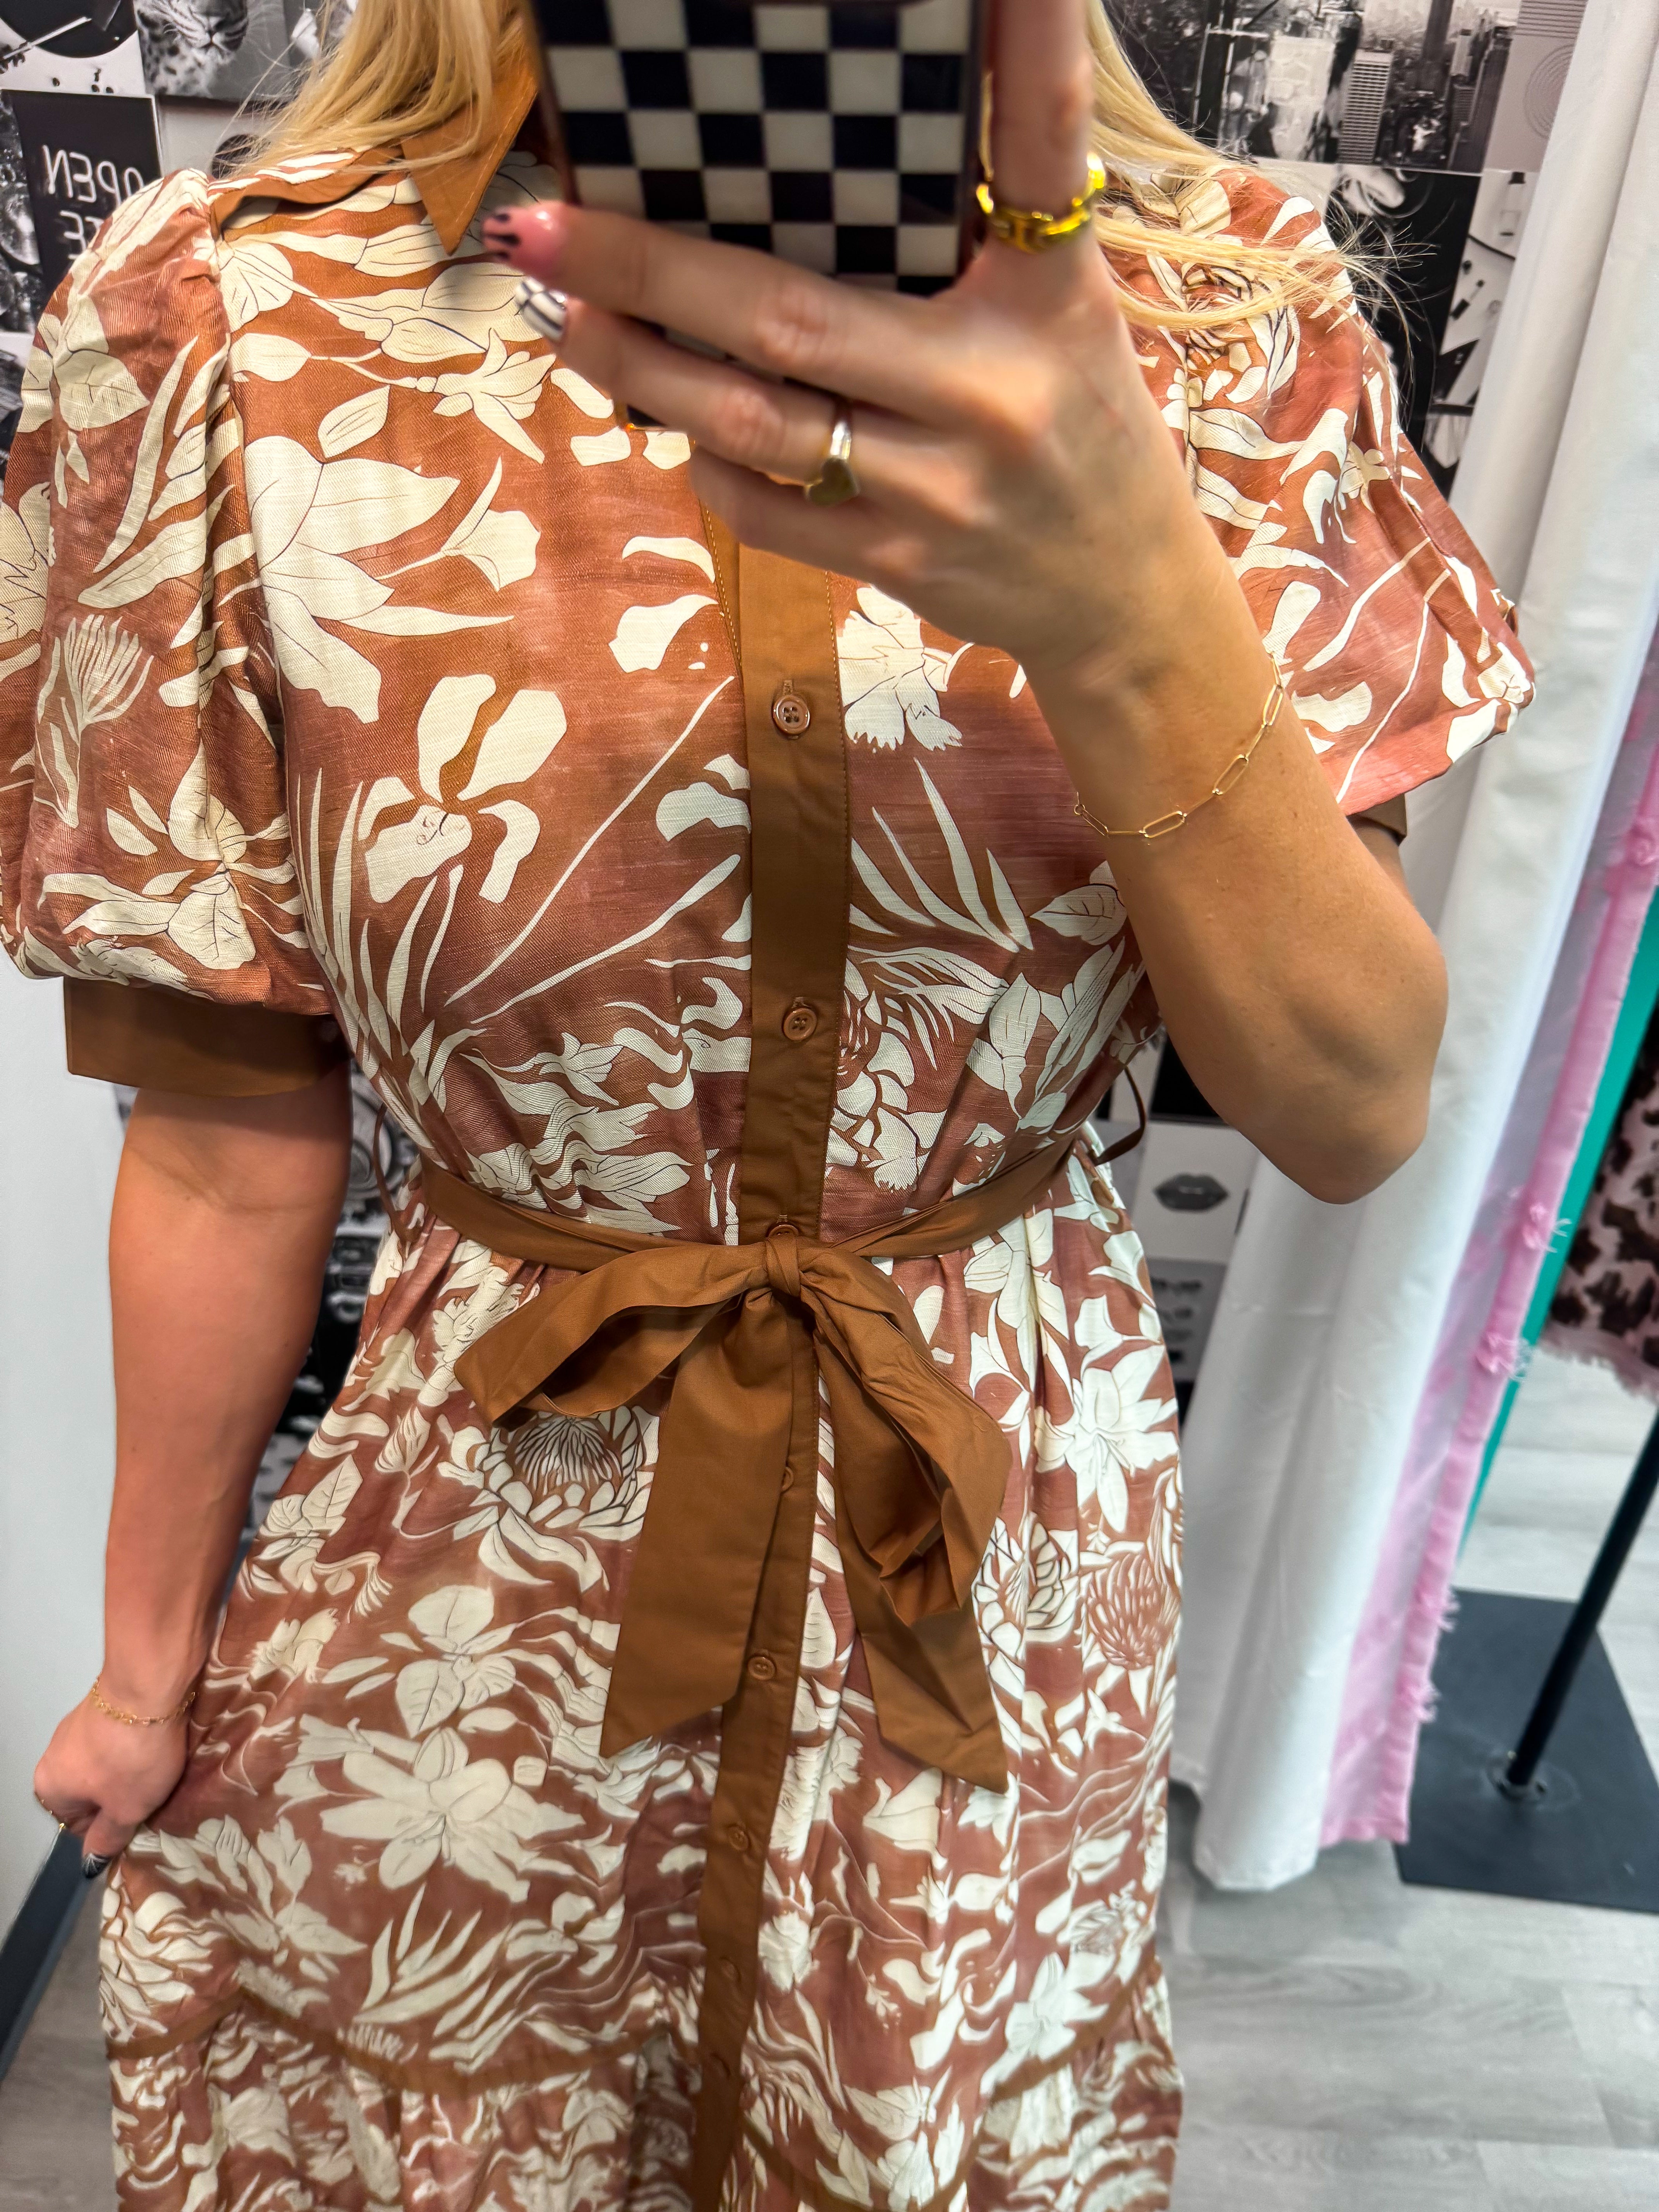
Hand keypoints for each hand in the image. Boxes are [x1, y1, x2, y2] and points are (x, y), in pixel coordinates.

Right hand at [34, 1690, 187, 1875]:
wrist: (148, 1685)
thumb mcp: (127, 1810)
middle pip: (92, 1793)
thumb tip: (90, 1864)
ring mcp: (76, 1727)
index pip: (78, 1825)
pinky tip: (157, 1742)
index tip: (136, 1816)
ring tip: (159, 1765)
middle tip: (151, 1791)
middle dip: (123, 1796)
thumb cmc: (133, 1756)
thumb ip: (108, 1838)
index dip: (111, 1825)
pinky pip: (117, 1740)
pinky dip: (136, 1745)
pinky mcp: (102, 1706)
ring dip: (132, 1769)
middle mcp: (54, 1756)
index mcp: (50, 1788)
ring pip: (106, 1765)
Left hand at [484, 0, 1223, 704]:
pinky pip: (765, 509)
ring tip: (571, 316)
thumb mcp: (1059, 312)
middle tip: (545, 221)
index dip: (1030, 47)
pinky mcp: (898, 565)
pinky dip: (709, 462)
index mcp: (1051, 294)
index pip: (1041, 151)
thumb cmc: (1075, 425)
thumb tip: (823, 164)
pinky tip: (677, 425)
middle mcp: (991, 385)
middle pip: (790, 314)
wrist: (1121, 596)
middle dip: (650, 267)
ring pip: (754, 420)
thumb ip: (971, 239)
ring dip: (643, 369)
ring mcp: (937, 487)